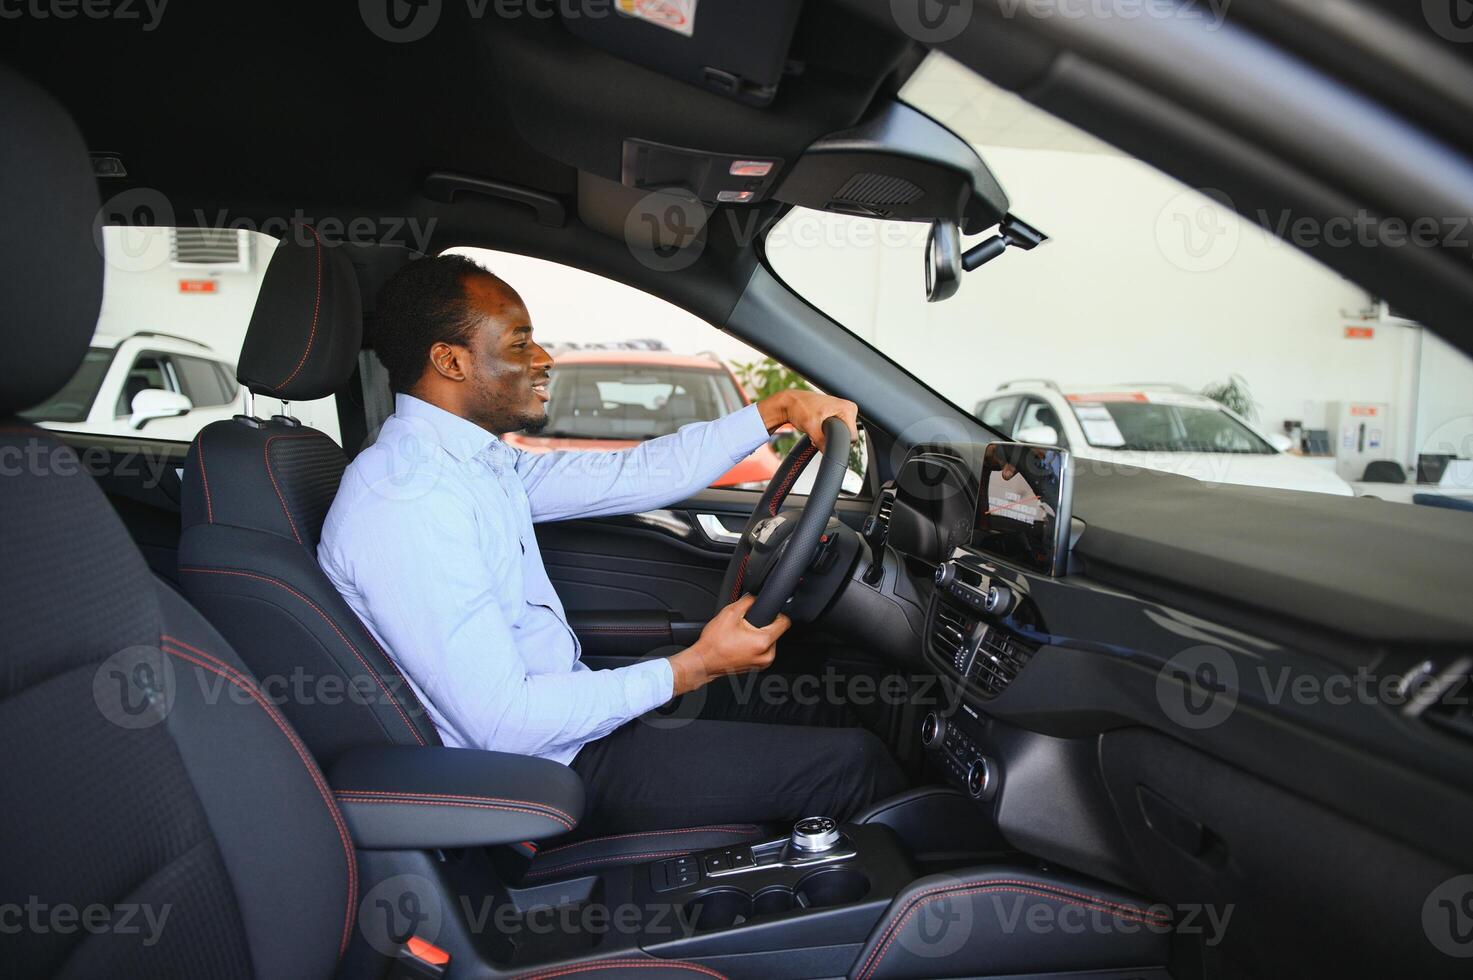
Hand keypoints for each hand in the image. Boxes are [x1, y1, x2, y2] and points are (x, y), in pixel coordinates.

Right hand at [668, 594, 790, 695]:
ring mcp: (762, 663)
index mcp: (763, 642)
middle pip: (776, 632)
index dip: (776, 613)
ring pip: (769, 641)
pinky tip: (740, 644)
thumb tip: (755, 597)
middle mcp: (766, 655)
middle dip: (763, 625)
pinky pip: (762, 651)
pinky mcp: (757, 667)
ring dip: (758, 636)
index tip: (767, 612)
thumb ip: (747, 601)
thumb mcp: (729, 613)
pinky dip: (754, 645)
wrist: (704, 661)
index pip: (785, 622)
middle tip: (746, 626)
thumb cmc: (714, 644)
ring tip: (741, 636)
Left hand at [757, 389, 858, 452]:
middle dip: (833, 437)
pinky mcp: (839, 413)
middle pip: (848, 435)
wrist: (790, 402)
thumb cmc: (799, 407)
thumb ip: (821, 441)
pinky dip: (829, 430)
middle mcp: (849, 407)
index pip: (852, 436)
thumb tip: (828, 452)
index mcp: (847, 408)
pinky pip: (839, 428)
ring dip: (830, 434)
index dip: (838, 440)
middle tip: (819, 430)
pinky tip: (819, 426)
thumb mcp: (810, 427)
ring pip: (842, 433)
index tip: (824, 435)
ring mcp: (844, 410)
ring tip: (818, 426)